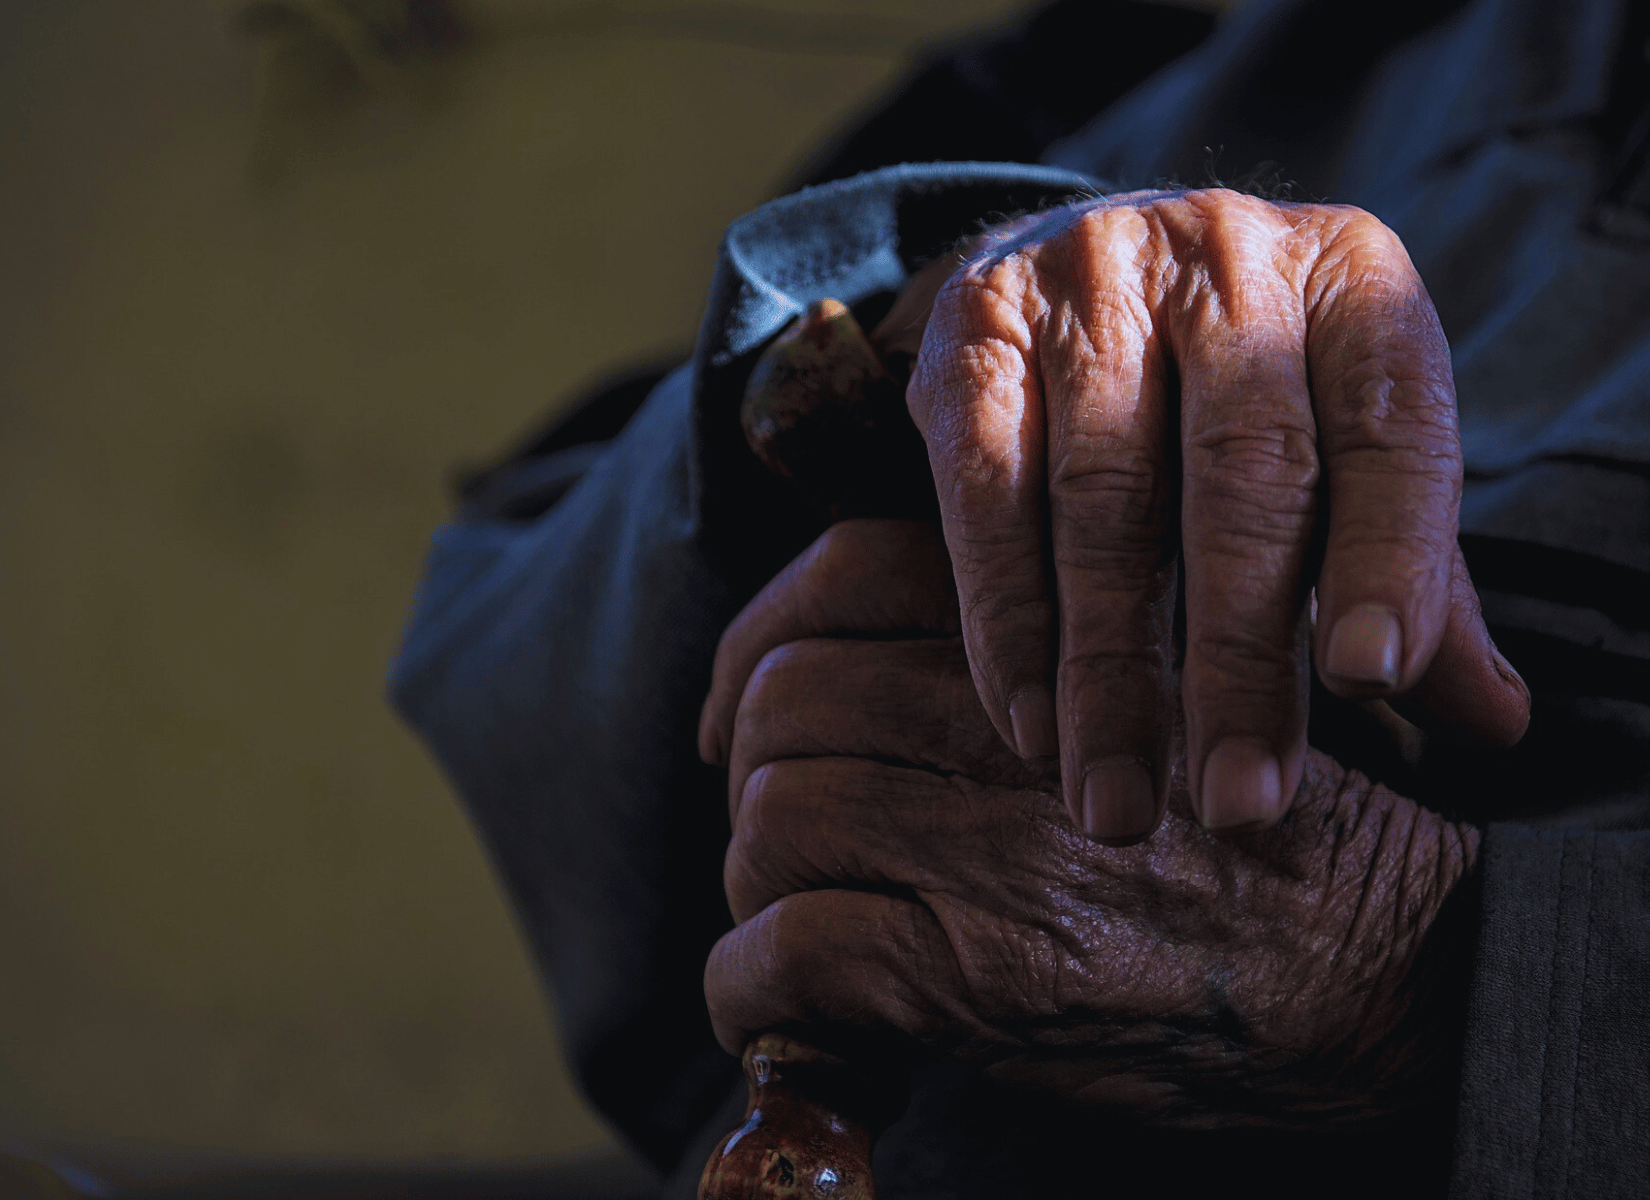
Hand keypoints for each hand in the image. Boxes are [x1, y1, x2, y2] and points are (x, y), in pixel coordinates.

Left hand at [702, 523, 1479, 1124]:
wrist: (1400, 968)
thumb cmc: (1276, 820)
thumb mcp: (1180, 666)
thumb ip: (1045, 632)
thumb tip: (859, 650)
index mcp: (1066, 616)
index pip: (838, 578)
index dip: (757, 646)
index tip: (741, 712)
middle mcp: (1026, 714)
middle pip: (790, 703)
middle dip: (762, 777)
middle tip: (791, 840)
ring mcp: (1000, 845)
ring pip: (775, 825)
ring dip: (761, 890)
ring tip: (808, 927)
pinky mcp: (985, 976)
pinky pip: (785, 961)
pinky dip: (755, 994)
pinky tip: (794, 1016)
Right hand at [898, 188, 1526, 839]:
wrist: (1069, 263)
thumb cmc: (1232, 393)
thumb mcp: (1341, 455)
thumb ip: (1414, 577)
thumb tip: (1494, 722)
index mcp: (1353, 280)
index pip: (1389, 426)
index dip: (1385, 555)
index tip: (1371, 683)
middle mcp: (1226, 257)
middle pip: (1242, 472)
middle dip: (1237, 656)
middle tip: (1237, 802)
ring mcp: (1088, 277)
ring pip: (1102, 495)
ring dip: (1109, 669)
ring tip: (1117, 803)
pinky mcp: (975, 326)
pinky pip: (986, 491)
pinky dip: (1008, 619)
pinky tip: (1031, 722)